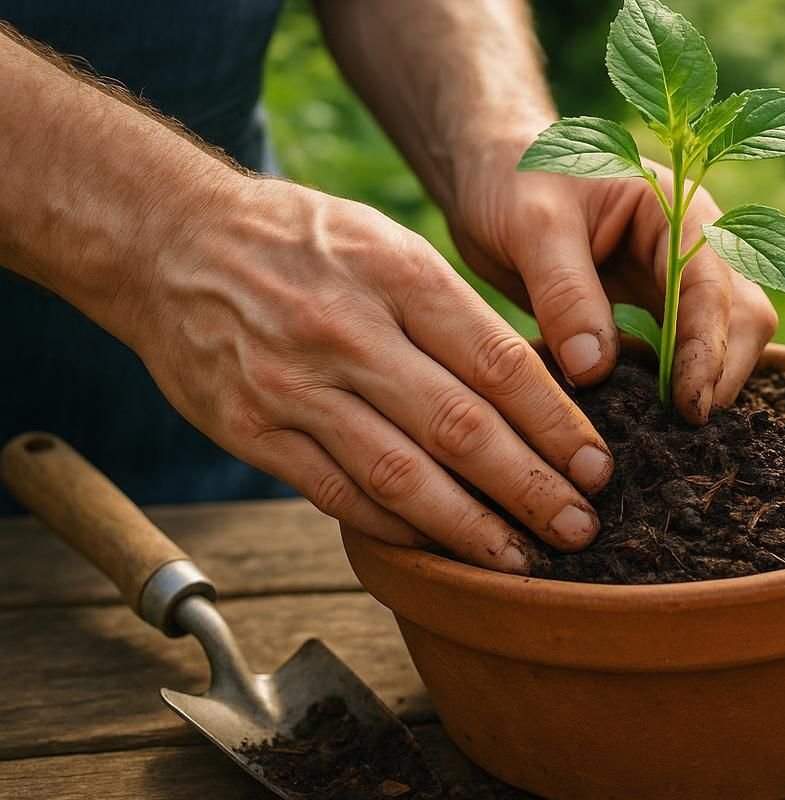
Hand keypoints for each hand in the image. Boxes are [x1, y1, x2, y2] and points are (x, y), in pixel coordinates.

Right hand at [119, 176, 612, 571]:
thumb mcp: (388, 243)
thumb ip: (455, 313)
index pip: (497, 363)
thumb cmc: (303, 242)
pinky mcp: (251, 431)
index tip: (599, 467)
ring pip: (400, 475)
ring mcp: (294, 386)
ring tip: (522, 559)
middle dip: (530, 487)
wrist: (169, 240)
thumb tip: (540, 388)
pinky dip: (395, 528)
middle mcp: (348, 332)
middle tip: (581, 528)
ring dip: (470, 527)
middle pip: (460, 427)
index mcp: (397, 275)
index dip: (555, 424)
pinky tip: (441, 548)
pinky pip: (338, 494)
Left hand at [447, 141, 779, 422]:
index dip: (707, 349)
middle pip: (740, 321)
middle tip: (678, 433)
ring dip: (695, 390)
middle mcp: (692, 252)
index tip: (689, 405)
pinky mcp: (649, 321)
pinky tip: (629, 422)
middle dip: (719, 377)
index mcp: (678, 213)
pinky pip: (672, 365)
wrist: (489, 177)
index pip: (713, 287)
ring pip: (717, 349)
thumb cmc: (513, 178)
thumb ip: (565, 292)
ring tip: (654, 435)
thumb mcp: (532, 224)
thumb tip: (596, 370)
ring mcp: (674, 289)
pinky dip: (658, 394)